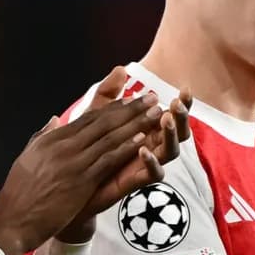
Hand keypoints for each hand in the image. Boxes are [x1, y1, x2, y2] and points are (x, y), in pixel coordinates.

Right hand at [0, 71, 164, 254]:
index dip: (113, 108)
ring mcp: (72, 162)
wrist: (12, 221)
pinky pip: (107, 160)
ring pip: (110, 137)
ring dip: (136, 123)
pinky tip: (142, 139)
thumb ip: (42, 137)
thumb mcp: (27, 158)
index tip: (131, 100)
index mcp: (51, 139)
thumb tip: (52, 121)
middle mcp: (63, 145)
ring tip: (155, 112)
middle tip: (152, 97)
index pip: (88, 118)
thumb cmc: (19, 194)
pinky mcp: (80, 181)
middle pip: (103, 122)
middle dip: (130, 108)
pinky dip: (126, 147)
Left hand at [56, 77, 189, 242]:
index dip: (181, 103)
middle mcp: (150, 146)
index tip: (185, 89)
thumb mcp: (95, 117)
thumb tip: (121, 69)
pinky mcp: (134, 181)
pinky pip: (152, 174)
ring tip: (166, 120)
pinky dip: (151, 162)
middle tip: (179, 104)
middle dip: (182, 117)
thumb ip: (107, 94)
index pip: (170, 114)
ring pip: (170, 151)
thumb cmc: (85, 151)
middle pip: (178, 132)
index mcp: (145, 130)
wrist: (68, 185)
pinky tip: (143, 149)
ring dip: (170, 136)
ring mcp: (144, 165)